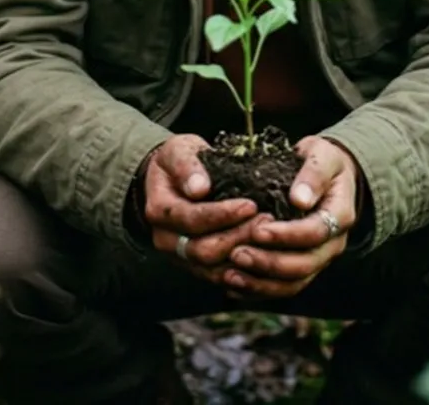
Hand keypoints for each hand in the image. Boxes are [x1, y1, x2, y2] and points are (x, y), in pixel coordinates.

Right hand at [142, 134, 261, 285]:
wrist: (169, 178)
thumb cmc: (178, 160)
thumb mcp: (179, 150)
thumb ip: (187, 166)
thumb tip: (199, 188)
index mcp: (159, 210)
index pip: (192, 219)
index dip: (223, 215)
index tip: (250, 205)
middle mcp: (165, 239)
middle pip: (203, 250)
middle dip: (238, 236)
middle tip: (267, 221)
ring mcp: (179, 256)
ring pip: (212, 269)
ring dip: (244, 254)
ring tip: (269, 236)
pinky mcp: (194, 266)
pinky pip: (218, 277)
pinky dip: (241, 270)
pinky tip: (262, 255)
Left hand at [221, 136, 360, 299]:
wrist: (329, 174)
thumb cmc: (322, 160)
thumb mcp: (321, 155)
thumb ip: (313, 174)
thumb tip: (300, 200)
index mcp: (340, 215)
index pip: (315, 233)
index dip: (286, 235)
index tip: (257, 229)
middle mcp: (332, 244)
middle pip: (304, 265)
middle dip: (268, 263)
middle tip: (235, 253)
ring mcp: (318, 259)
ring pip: (293, 283)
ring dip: (260, 283)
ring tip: (228, 275)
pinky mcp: (303, 268)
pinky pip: (282, 287)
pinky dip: (258, 290)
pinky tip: (232, 285)